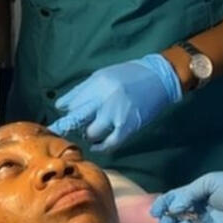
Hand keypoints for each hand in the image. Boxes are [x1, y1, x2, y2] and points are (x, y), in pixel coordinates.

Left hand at [49, 55, 181, 150]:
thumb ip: (84, 90)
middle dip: (71, 125)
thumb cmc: (130, 75)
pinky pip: (109, 143)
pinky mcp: (128, 126)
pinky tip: (98, 145)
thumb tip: (63, 106)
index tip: (66, 115)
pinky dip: (101, 147)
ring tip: (91, 132)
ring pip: (90, 133)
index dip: (66, 110)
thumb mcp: (104, 75)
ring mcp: (116, 114)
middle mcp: (104, 98)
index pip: (70, 102)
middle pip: (76, 118)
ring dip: (88, 135)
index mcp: (96, 82)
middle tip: (71, 128)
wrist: (160, 78)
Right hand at [151, 172, 222, 222]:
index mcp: (198, 194)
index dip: (164, 204)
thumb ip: (189, 193)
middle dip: (165, 218)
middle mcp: (199, 210)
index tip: (155, 211)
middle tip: (162, 220)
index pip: (175, 199)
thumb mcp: (210, 182)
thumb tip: (173, 208)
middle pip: (175, 216)